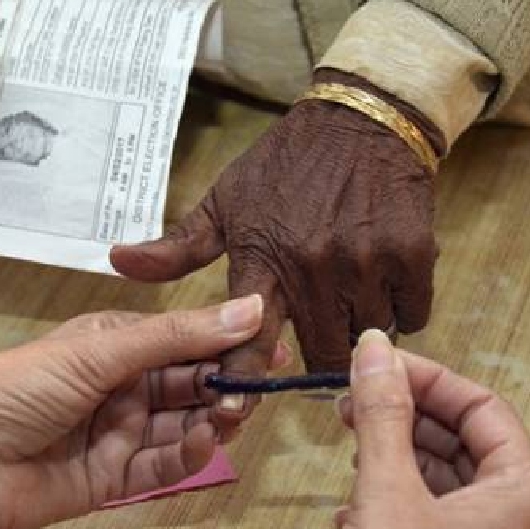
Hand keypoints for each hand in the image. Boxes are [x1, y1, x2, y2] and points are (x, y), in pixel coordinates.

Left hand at [0, 296, 287, 528]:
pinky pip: (166, 463)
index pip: (184, 338)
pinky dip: (191, 454)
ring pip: (185, 424)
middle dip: (225, 383)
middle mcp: (123, 384)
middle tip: (256, 387)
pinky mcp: (117, 476)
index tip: (270, 343)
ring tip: (232, 414)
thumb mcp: (100, 350)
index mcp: (115, 343)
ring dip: (213, 419)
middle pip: (190, 382)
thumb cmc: (19, 388)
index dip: (226, 341)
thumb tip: (249, 307)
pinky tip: (206, 441)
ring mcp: (121, 431)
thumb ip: (177, 335)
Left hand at [111, 68, 441, 425]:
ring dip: (362, 325)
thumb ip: (177, 246)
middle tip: (319, 326)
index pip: (245, 341)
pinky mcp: (412, 254)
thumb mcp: (225, 200)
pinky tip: (384, 278)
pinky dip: (403, 306)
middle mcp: (314, 270)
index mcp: (264, 261)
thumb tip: (115, 262)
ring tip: (351, 293)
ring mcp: (366, 263)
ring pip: (369, 335)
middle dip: (319, 349)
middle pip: (321, 354)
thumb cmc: (285, 164)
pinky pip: (414, 313)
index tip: (232, 410)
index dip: (240, 383)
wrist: (361, 117)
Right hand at [335, 330, 529, 528]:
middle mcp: (523, 518)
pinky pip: (436, 512)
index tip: (379, 364)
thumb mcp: (388, 492)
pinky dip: (397, 496)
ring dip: (395, 456)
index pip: (482, 406)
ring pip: (445, 477)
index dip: (426, 378)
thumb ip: (383, 417)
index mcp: (528, 496)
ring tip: (354, 443)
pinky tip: (358, 502)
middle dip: (404, 416)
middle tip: (358, 399)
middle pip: (463, 439)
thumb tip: (374, 350)